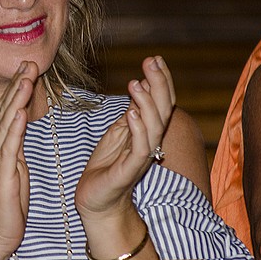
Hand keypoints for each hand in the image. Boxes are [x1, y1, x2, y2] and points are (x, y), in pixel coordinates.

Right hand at [0, 61, 38, 258]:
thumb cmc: (5, 206)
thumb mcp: (15, 171)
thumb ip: (16, 150)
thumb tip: (19, 130)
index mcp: (0, 149)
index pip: (8, 113)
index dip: (18, 90)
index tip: (28, 68)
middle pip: (5, 112)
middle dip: (18, 86)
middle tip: (28, 62)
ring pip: (6, 125)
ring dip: (16, 100)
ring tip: (25, 78)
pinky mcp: (2, 178)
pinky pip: (9, 150)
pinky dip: (13, 130)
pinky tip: (19, 113)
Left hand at [76, 56, 175, 221]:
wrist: (97, 200)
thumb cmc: (107, 166)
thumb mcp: (118, 133)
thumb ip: (131, 112)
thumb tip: (140, 85)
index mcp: (148, 132)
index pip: (162, 102)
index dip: (161, 80)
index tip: (154, 58)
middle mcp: (151, 143)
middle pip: (163, 110)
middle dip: (159, 84)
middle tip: (150, 61)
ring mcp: (142, 157)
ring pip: (155, 127)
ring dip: (146, 103)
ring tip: (136, 83)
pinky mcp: (130, 171)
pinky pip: (141, 149)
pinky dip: (138, 130)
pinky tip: (131, 114)